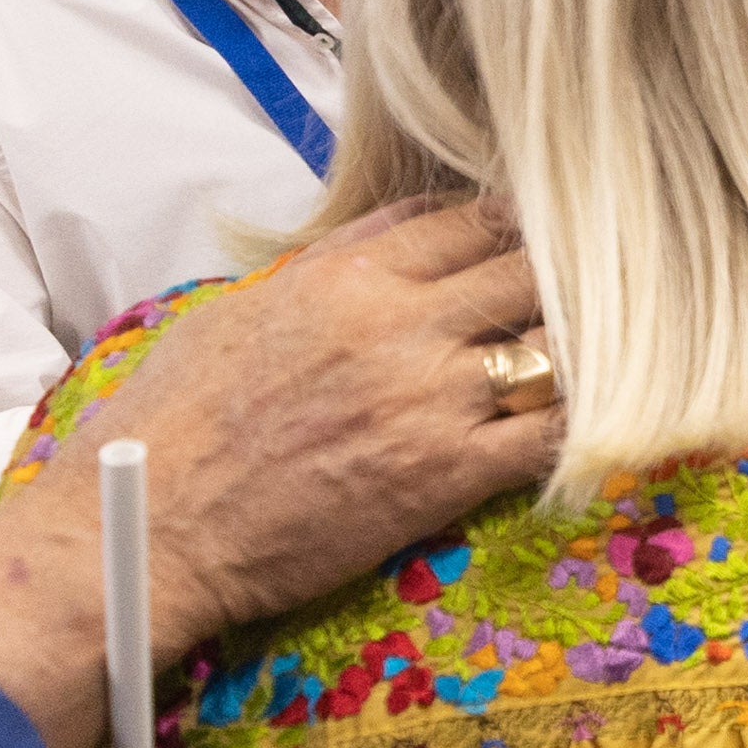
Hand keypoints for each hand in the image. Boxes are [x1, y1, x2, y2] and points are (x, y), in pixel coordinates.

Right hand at [68, 201, 565, 653]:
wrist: (147, 526)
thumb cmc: (176, 420)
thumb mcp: (242, 308)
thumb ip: (334, 260)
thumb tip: (404, 221)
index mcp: (349, 279)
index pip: (475, 222)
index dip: (519, 228)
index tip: (544, 239)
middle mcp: (402, 327)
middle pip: (531, 273)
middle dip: (567, 280)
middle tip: (591, 296)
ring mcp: (433, 399)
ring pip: (558, 347)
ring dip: (583, 351)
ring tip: (601, 358)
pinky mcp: (451, 473)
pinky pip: (554, 434)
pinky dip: (585, 425)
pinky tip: (595, 423)